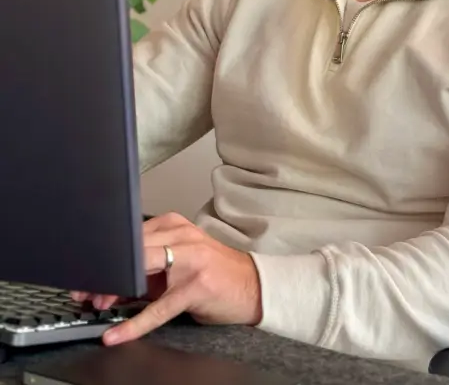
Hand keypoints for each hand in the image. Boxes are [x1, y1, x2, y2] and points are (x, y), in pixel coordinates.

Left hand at [71, 213, 261, 344]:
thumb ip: (149, 265)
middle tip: (87, 293)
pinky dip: (133, 324)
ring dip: (114, 293)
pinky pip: (158, 308)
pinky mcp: (196, 287)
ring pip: (142, 273)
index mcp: (175, 225)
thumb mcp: (180, 259)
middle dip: (105, 274)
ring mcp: (191, 260)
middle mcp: (183, 237)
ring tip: (98, 308)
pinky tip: (117, 333)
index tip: (88, 272)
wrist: (252, 285)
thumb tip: (109, 283)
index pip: (132, 237)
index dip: (107, 256)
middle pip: (133, 253)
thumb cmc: (214, 272)